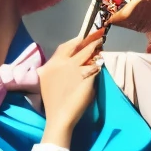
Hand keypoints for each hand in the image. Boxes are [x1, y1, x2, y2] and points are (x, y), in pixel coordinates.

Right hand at [39, 28, 104, 149]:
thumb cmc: (53, 102)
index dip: (75, 41)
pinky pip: (95, 67)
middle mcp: (62, 64)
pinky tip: (101, 60)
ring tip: (102, 41)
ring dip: (96, 46)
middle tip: (98, 33)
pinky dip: (99, 63)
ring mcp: (75, 69)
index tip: (83, 37)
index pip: (65, 47)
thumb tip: (69, 62)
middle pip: (78, 46)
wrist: (59, 117)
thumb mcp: (48, 82)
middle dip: (89, 38)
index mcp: (51, 65)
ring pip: (88, 53)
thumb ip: (57, 70)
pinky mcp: (86, 77)